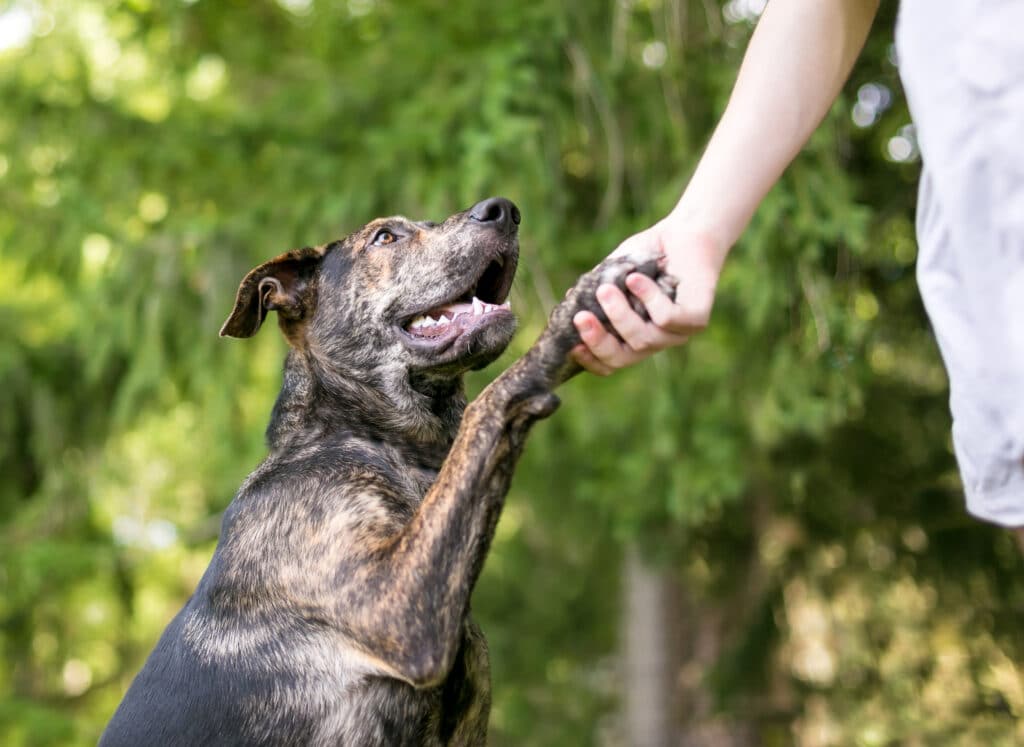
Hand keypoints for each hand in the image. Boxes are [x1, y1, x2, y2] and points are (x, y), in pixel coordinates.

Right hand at [571, 221, 725, 374]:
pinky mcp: (697, 319)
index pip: (612, 361)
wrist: (686, 229)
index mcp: (636, 335)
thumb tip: (571, 306)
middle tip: (580, 317)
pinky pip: (667, 319)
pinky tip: (636, 278)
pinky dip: (648, 298)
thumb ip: (596, 293)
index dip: (591, 359)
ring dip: (619, 314)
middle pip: (624, 358)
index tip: (573, 344)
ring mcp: (679, 332)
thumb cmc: (648, 253)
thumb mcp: (613, 274)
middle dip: (598, 341)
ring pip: (643, 339)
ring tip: (606, 289)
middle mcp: (657, 339)